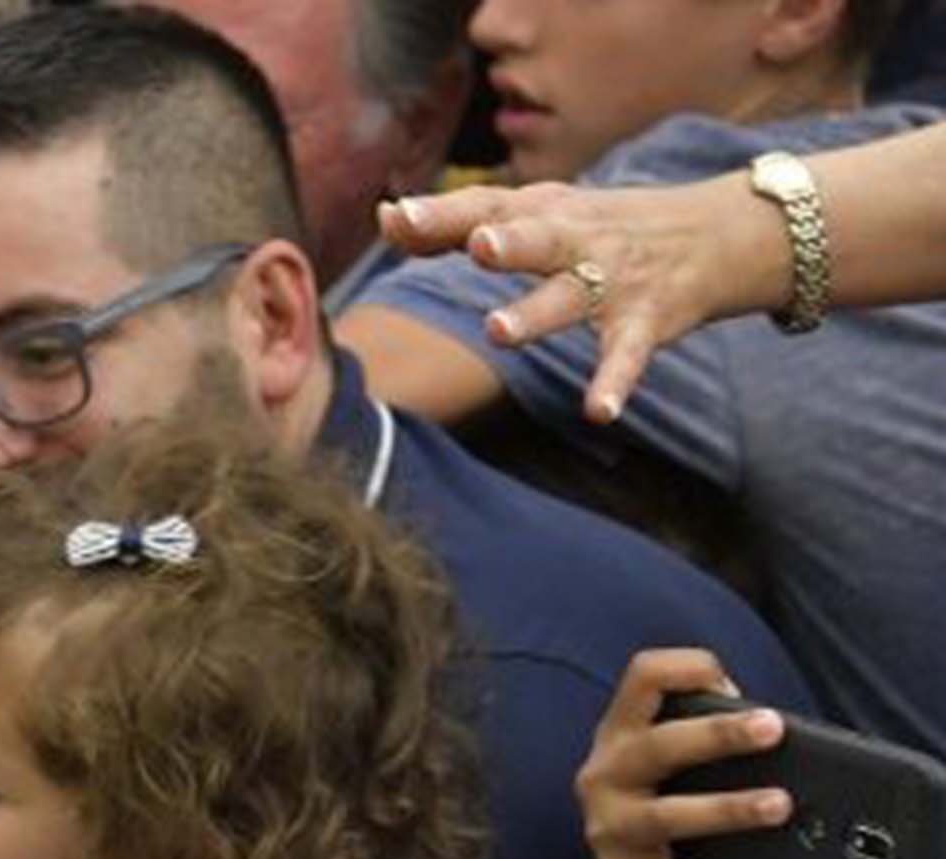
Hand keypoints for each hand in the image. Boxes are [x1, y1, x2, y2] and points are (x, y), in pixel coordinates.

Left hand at [378, 175, 780, 424]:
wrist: (714, 234)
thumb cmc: (597, 227)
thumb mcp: (537, 213)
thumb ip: (459, 222)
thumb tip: (385, 218)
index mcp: (542, 211)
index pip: (487, 206)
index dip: (441, 213)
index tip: (393, 217)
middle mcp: (575, 240)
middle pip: (536, 238)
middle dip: (507, 242)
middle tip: (478, 247)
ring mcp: (611, 282)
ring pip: (569, 297)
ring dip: (535, 314)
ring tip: (499, 331)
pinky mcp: (645, 322)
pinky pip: (626, 357)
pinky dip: (614, 384)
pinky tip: (599, 411)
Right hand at [574, 648, 790, 858]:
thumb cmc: (670, 814)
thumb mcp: (676, 769)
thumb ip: (710, 739)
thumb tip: (774, 728)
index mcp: (622, 735)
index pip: (642, 679)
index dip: (686, 669)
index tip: (727, 682)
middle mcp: (605, 776)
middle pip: (656, 746)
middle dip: (717, 734)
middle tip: (773, 730)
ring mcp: (609, 831)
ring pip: (665, 817)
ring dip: (727, 809)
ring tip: (779, 806)